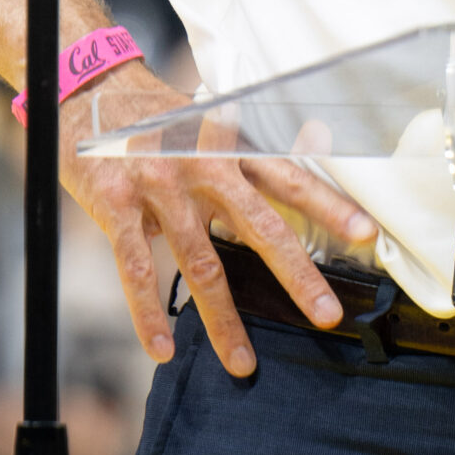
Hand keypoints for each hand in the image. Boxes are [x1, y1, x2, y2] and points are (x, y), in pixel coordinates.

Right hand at [57, 71, 379, 377]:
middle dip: (296, 274)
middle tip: (327, 315)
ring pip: (200, 263)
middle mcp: (202, 165)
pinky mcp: (117, 207)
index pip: (289, 176)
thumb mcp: (209, 123)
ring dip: (222, 319)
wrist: (88, 91)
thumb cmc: (157, 117)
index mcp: (229, 145)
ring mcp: (160, 187)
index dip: (329, 204)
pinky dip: (148, 314)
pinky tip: (161, 350)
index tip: (366, 234)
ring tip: (242, 362)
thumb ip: (250, 149)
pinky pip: (137, 269)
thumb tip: (308, 150)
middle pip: (258, 226)